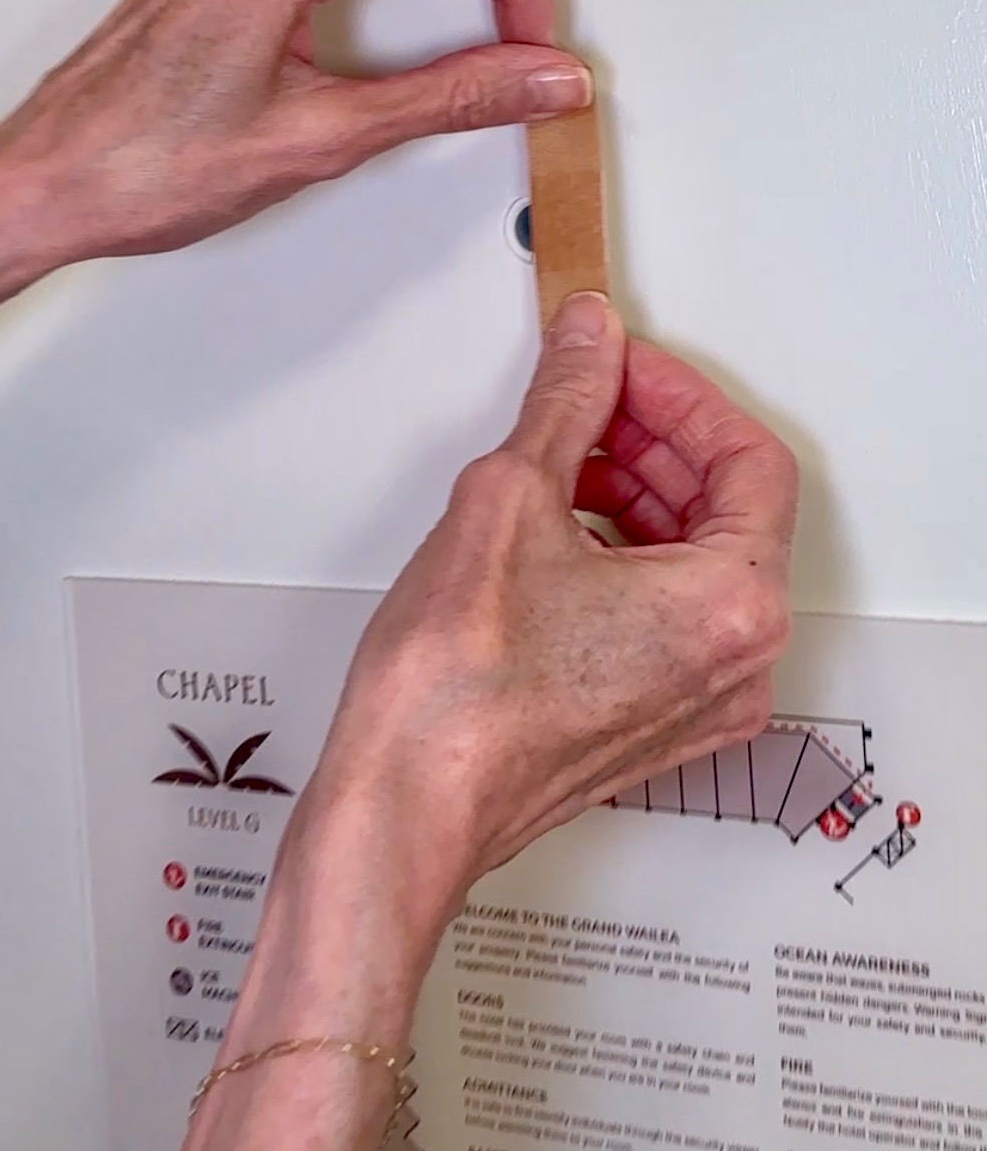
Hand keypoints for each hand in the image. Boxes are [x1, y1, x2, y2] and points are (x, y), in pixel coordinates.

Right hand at [176, 298, 795, 1150]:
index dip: (681, 395)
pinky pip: (667, 611)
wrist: (402, 806)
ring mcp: (697, 702)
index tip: (621, 365)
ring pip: (697, 560)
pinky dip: (623, 552)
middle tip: (588, 394)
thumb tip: (591, 343)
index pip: (749, 460)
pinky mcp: (650, 719)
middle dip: (656, 439)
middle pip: (729, 510)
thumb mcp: (508, 498)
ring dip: (636, 492)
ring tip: (559, 455)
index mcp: (730, 607)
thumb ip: (567, 400)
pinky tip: (553, 526)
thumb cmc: (455, 693)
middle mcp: (735, 663)